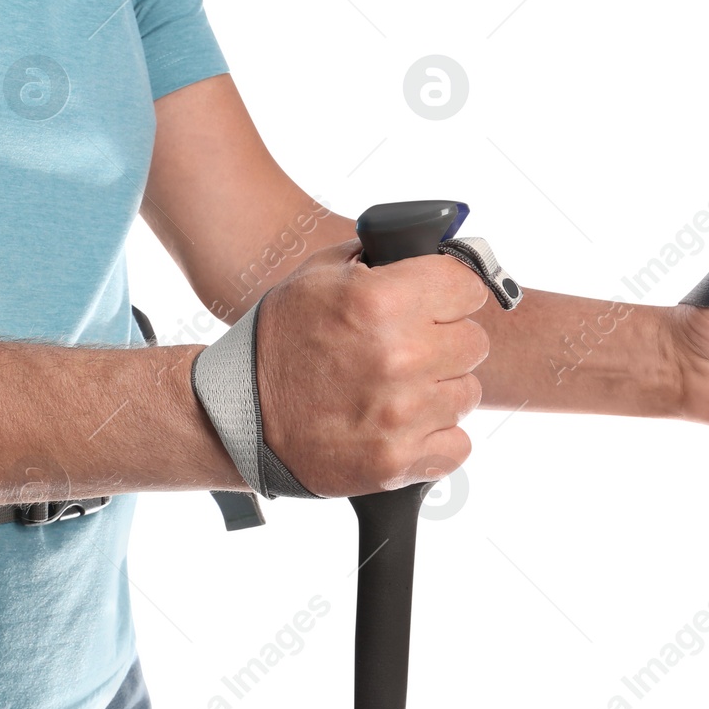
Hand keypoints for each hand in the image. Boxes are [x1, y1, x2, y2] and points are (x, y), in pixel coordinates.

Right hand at [255, 239, 491, 496]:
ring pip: (466, 394)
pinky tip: (400, 425)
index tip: (437, 302)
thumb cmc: (278, 342)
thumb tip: (427, 246)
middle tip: (409, 349)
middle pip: (473, 342)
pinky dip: (435, 438)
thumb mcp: (317, 276)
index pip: (467, 286)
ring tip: (396, 389)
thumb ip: (378, 257)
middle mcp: (398, 356)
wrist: (235, 416)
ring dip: (438, 391)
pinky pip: (457, 445)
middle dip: (444, 342)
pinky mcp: (396, 462)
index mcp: (380, 301)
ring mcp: (400, 415)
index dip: (450, 292)